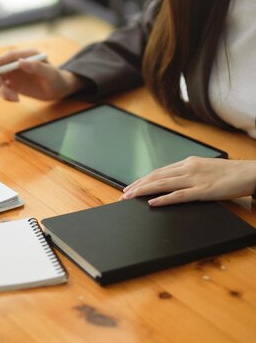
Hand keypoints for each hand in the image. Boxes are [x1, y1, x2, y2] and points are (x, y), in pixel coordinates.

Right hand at [0, 49, 84, 101]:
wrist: (57, 89)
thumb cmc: (56, 79)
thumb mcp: (50, 73)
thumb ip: (36, 67)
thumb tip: (21, 62)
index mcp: (26, 55)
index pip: (9, 56)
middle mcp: (17, 63)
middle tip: (6, 93)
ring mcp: (14, 73)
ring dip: (2, 91)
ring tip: (15, 99)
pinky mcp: (12, 84)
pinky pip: (2, 89)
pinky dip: (5, 95)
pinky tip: (16, 99)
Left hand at [120, 157, 255, 205]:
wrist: (250, 172)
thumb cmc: (229, 173)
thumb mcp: (204, 170)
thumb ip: (188, 174)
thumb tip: (172, 182)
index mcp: (187, 163)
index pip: (159, 171)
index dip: (142, 179)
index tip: (130, 186)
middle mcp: (188, 168)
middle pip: (156, 177)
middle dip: (137, 185)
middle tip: (123, 194)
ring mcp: (195, 179)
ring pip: (162, 184)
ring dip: (143, 191)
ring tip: (130, 197)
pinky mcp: (203, 191)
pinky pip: (179, 195)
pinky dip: (163, 199)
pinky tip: (152, 203)